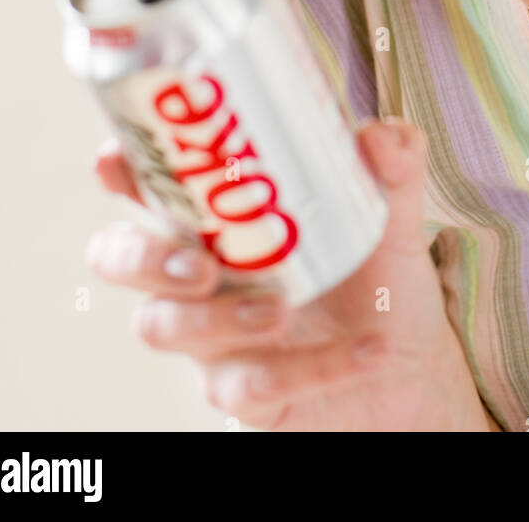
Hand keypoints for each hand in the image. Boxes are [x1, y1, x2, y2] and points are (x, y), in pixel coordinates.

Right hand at [87, 124, 496, 431]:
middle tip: (200, 264)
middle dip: (142, 256)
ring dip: (216, 318)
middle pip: (121, 258)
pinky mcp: (246, 393)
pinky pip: (249, 387)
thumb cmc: (376, 278)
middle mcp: (200, 273)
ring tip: (280, 310)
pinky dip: (311, 367)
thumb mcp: (391, 216)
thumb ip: (393, 165)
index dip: (119, 170)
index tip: (115, 161)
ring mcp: (213, 337)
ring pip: (164, 328)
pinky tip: (364, 350)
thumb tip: (381, 135)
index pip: (146, 183)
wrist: (413, 368)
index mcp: (219, 216)